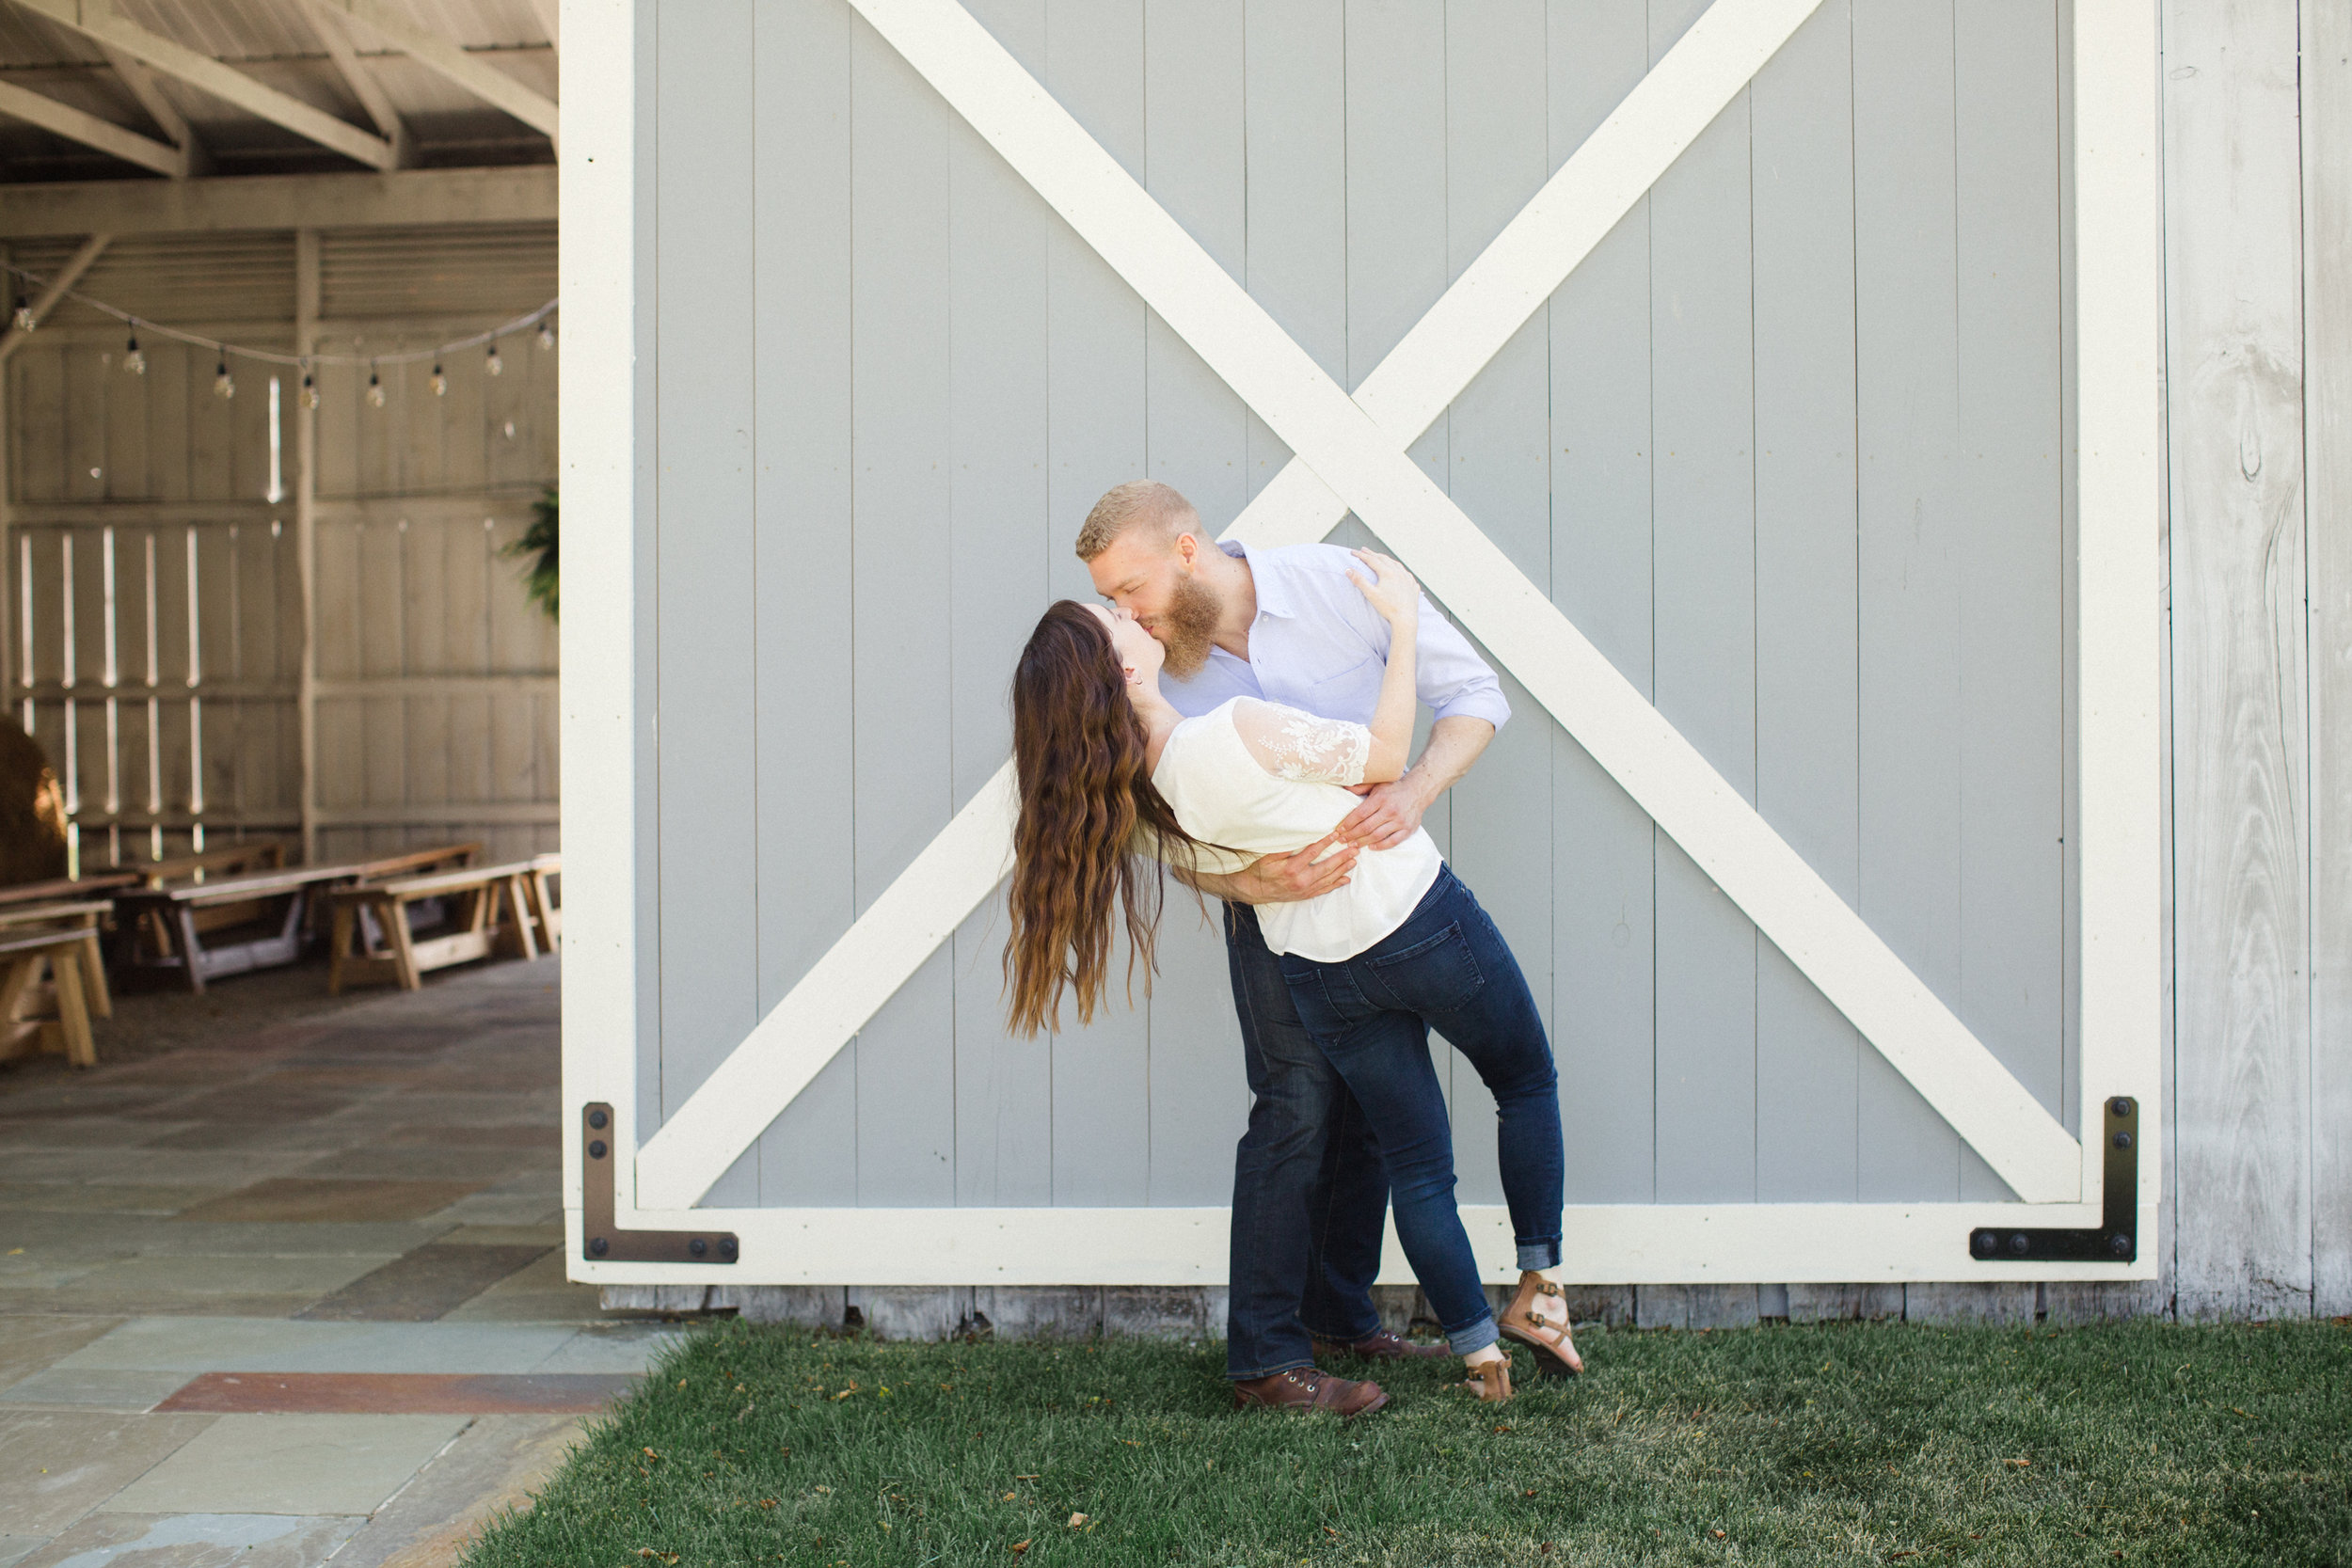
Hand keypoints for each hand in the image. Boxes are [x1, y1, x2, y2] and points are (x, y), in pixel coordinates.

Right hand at [1226, 831, 1358, 904]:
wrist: (1253, 890)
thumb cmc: (1259, 870)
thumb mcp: (1267, 856)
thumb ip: (1283, 846)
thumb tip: (1297, 835)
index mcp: (1291, 868)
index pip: (1313, 852)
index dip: (1325, 842)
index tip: (1336, 833)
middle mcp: (1300, 881)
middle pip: (1326, 867)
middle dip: (1342, 857)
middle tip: (1355, 849)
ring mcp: (1304, 889)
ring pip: (1328, 879)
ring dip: (1342, 869)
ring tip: (1354, 861)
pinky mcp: (1305, 895)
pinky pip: (1324, 890)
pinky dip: (1336, 884)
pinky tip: (1346, 879)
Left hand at [1337, 776, 1428, 850]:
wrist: (1418, 790)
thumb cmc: (1394, 788)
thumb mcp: (1378, 783)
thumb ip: (1362, 787)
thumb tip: (1345, 787)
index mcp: (1381, 798)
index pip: (1360, 814)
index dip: (1348, 824)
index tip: (1339, 830)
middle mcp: (1390, 810)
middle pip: (1366, 827)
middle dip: (1352, 835)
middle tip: (1342, 840)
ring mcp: (1400, 821)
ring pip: (1377, 836)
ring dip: (1363, 842)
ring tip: (1353, 845)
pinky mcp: (1408, 829)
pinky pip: (1393, 841)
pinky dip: (1381, 846)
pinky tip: (1371, 847)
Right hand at [1346, 549, 1419, 628]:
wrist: (1405, 618)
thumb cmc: (1388, 608)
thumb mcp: (1371, 594)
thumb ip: (1359, 581)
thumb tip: (1348, 570)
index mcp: (1388, 573)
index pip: (1372, 560)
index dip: (1361, 555)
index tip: (1353, 552)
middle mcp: (1399, 573)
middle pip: (1384, 559)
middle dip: (1373, 554)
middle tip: (1364, 550)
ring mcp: (1407, 579)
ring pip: (1396, 564)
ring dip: (1387, 560)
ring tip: (1381, 558)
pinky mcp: (1412, 586)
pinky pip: (1406, 574)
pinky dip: (1400, 569)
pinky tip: (1399, 571)